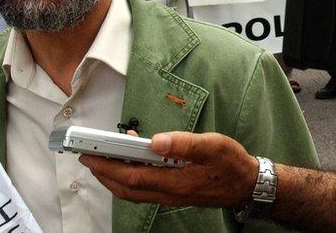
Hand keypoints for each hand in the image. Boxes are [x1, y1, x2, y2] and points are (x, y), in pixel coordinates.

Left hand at [80, 131, 258, 208]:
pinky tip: (132, 162)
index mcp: (175, 182)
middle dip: (103, 173)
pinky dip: (130, 178)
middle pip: (126, 188)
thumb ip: (184, 143)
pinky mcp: (174, 193)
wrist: (247, 185)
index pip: (131, 176)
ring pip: (133, 191)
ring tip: (103, 159)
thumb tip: (155, 140)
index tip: (90, 154)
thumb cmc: (232, 164)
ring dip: (113, 177)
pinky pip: (144, 189)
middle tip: (87, 156)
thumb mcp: (213, 146)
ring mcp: (170, 196)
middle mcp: (168, 193)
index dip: (107, 166)